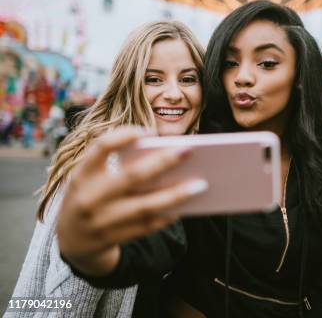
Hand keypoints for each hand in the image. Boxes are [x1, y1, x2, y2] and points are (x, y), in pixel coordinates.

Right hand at [56, 126, 206, 275]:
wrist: (71, 240)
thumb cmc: (92, 195)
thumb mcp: (92, 177)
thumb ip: (118, 165)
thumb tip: (166, 156)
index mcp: (82, 174)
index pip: (101, 148)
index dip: (124, 136)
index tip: (148, 131)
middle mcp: (89, 197)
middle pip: (131, 176)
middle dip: (163, 162)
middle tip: (190, 151)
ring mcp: (100, 221)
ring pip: (145, 206)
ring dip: (176, 195)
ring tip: (201, 184)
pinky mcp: (113, 239)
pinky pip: (146, 227)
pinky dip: (167, 215)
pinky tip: (186, 206)